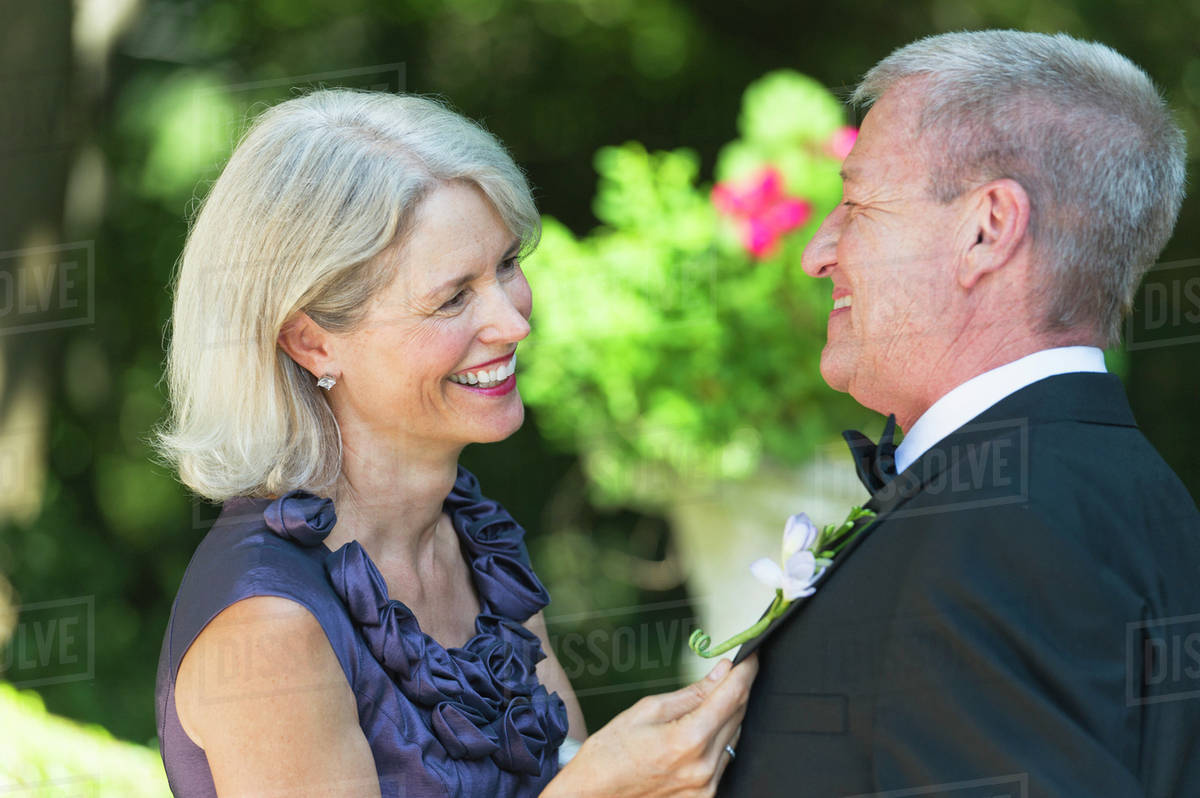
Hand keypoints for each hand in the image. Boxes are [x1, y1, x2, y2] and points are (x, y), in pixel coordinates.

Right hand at [542, 654, 757, 797]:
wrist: (593, 795)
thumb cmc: (610, 753)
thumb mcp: (648, 710)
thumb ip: (692, 693)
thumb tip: (721, 672)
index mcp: (687, 740)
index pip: (731, 697)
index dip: (745, 671)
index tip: (750, 656)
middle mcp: (703, 766)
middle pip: (737, 716)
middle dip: (736, 690)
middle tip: (728, 672)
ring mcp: (705, 786)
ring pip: (734, 737)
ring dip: (727, 716)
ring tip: (703, 706)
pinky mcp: (705, 796)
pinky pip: (724, 759)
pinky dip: (718, 740)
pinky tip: (698, 732)